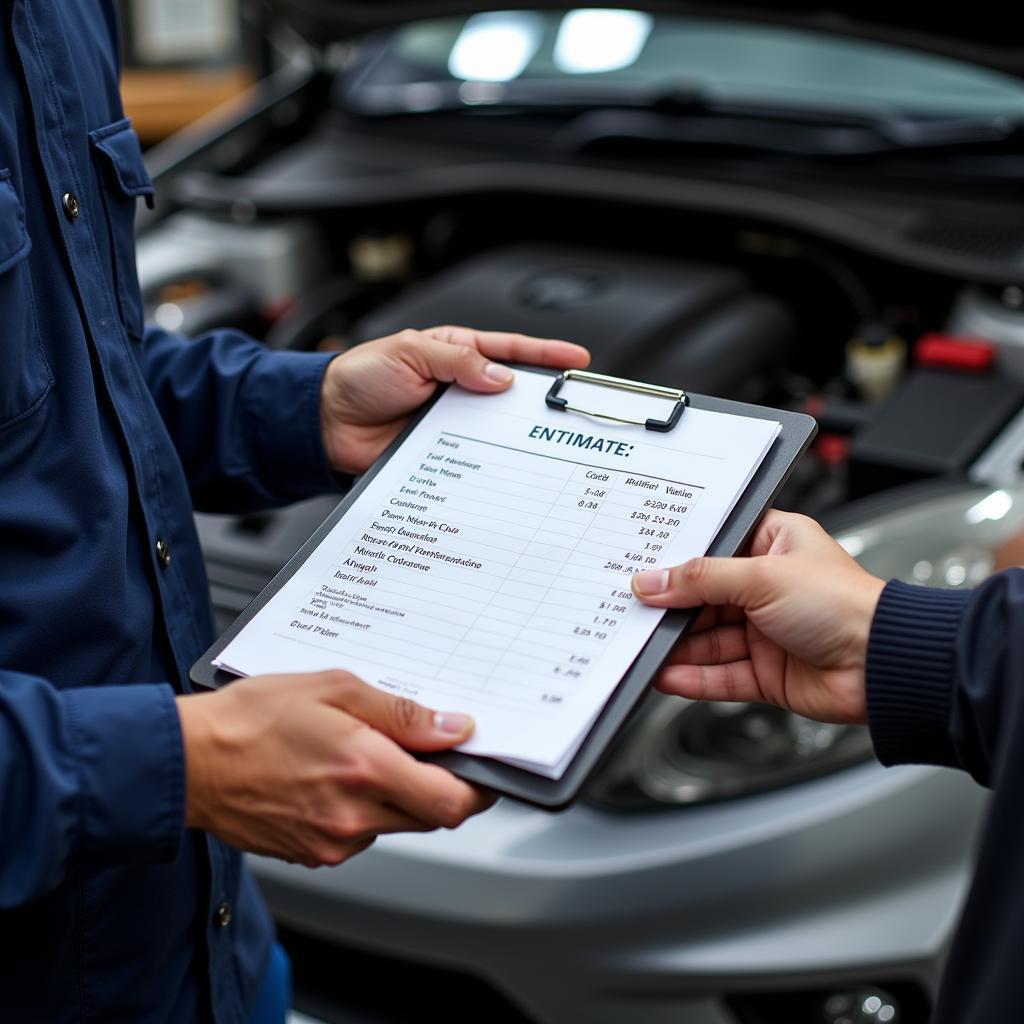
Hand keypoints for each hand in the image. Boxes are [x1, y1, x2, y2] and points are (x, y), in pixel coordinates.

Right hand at [176, 671, 494, 866]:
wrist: (188, 761)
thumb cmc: (251, 718)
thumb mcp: (334, 688)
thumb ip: (402, 713)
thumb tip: (454, 729)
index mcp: (365, 770)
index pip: (452, 801)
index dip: (478, 786)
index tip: (483, 766)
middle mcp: (353, 817)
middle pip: (429, 814)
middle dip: (435, 783)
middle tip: (418, 747)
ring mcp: (331, 842)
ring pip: (395, 823)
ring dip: (396, 794)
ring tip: (359, 753)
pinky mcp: (312, 854)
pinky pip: (360, 833)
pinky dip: (362, 807)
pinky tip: (333, 774)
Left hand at [320, 325, 590, 473]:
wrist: (325, 422)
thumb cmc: (360, 377)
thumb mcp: (411, 353)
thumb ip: (457, 362)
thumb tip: (501, 377)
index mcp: (456, 353)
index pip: (510, 351)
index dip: (546, 355)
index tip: (577, 361)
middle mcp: (460, 388)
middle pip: (511, 394)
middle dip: (541, 400)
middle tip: (570, 408)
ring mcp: (453, 423)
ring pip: (497, 429)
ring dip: (516, 435)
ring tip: (544, 439)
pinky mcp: (443, 454)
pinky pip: (473, 458)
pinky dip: (489, 463)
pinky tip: (505, 468)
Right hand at [630, 511, 885, 724]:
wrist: (885, 666)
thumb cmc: (847, 605)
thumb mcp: (762, 576)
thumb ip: (700, 580)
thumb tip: (652, 581)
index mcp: (774, 544)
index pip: (712, 548)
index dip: (677, 559)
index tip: (642, 566)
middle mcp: (768, 586)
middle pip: (703, 597)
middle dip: (670, 608)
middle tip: (632, 611)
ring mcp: (765, 630)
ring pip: (707, 639)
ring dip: (676, 645)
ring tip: (641, 646)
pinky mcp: (765, 670)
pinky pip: (719, 675)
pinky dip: (692, 676)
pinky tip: (665, 674)